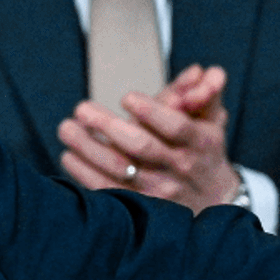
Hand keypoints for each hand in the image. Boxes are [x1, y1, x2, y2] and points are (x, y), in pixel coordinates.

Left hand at [58, 64, 241, 213]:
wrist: (212, 199)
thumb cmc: (202, 150)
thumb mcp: (211, 120)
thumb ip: (204, 92)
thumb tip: (201, 71)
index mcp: (200, 142)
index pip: (177, 127)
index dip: (151, 112)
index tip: (126, 97)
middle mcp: (180, 167)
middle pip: (142, 146)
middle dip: (108, 125)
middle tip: (82, 108)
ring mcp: (159, 191)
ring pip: (119, 169)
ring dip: (87, 147)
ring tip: (67, 128)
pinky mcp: (140, 207)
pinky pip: (107, 190)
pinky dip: (84, 173)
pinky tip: (69, 155)